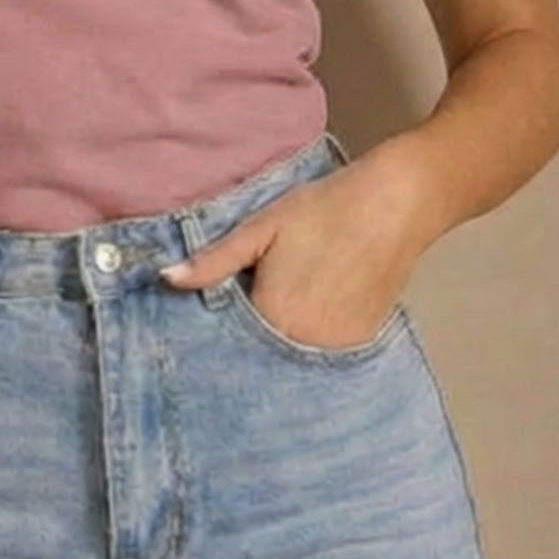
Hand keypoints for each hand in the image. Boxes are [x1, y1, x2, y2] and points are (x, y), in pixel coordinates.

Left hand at [160, 147, 420, 348]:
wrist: (394, 204)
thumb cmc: (321, 210)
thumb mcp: (261, 228)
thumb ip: (213, 261)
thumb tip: (165, 279)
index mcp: (271, 316)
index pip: (231, 339)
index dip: (221, 329)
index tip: (218, 317)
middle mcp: (303, 344)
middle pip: (264, 352)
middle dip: (251, 341)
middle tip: (254, 310)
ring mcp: (336, 347)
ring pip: (295, 354)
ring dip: (283, 342)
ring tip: (288, 307)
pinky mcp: (362, 342)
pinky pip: (326, 353)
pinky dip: (315, 339)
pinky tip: (317, 311)